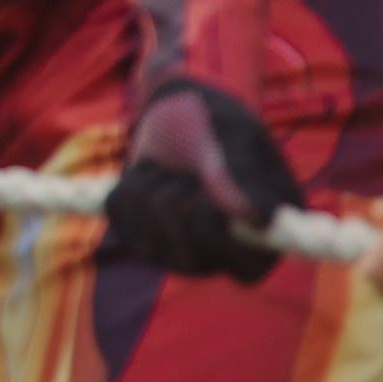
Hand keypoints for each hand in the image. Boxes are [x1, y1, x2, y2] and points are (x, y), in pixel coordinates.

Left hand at [105, 78, 299, 281]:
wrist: (188, 115)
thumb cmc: (225, 128)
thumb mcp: (240, 139)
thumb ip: (245, 176)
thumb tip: (259, 217)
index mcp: (263, 245)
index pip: (242, 266)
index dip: (217, 221)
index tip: (208, 181)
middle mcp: (220, 259)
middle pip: (186, 256)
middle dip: (181, 195)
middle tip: (191, 168)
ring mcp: (176, 251)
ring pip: (147, 230)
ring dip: (157, 183)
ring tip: (175, 167)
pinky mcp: (138, 234)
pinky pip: (119, 210)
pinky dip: (133, 179)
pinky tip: (154, 172)